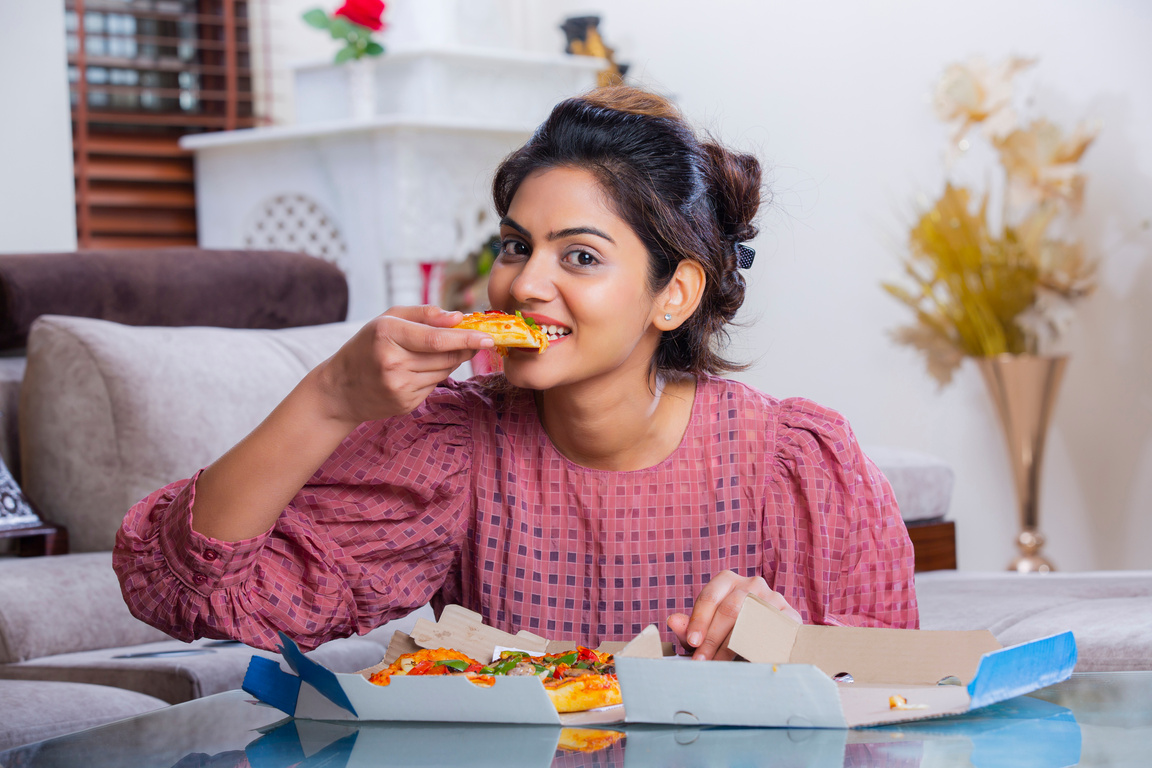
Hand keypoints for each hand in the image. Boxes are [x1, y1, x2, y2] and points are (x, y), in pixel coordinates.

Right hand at [316, 305, 493, 426]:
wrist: (338, 389)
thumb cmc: (366, 346)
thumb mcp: (386, 320)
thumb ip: (424, 314)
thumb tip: (459, 317)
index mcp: (387, 335)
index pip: (437, 339)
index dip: (466, 338)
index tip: (488, 337)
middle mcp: (392, 362)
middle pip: (446, 356)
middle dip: (465, 347)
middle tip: (476, 340)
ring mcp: (398, 387)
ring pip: (444, 371)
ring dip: (450, 361)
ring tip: (434, 353)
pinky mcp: (405, 404)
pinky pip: (434, 386)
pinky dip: (435, 375)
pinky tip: (418, 371)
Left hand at [667, 571, 801, 659]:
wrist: (771, 632)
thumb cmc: (731, 629)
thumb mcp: (708, 628)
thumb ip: (690, 626)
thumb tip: (672, 621)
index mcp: (727, 581)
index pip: (709, 597)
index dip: (699, 621)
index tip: (692, 643)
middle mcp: (751, 583)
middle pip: (730, 609)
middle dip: (713, 638)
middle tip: (702, 661)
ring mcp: (773, 597)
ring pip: (751, 619)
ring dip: (733, 645)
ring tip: (720, 665)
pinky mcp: (790, 614)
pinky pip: (774, 630)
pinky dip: (760, 645)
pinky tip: (748, 659)